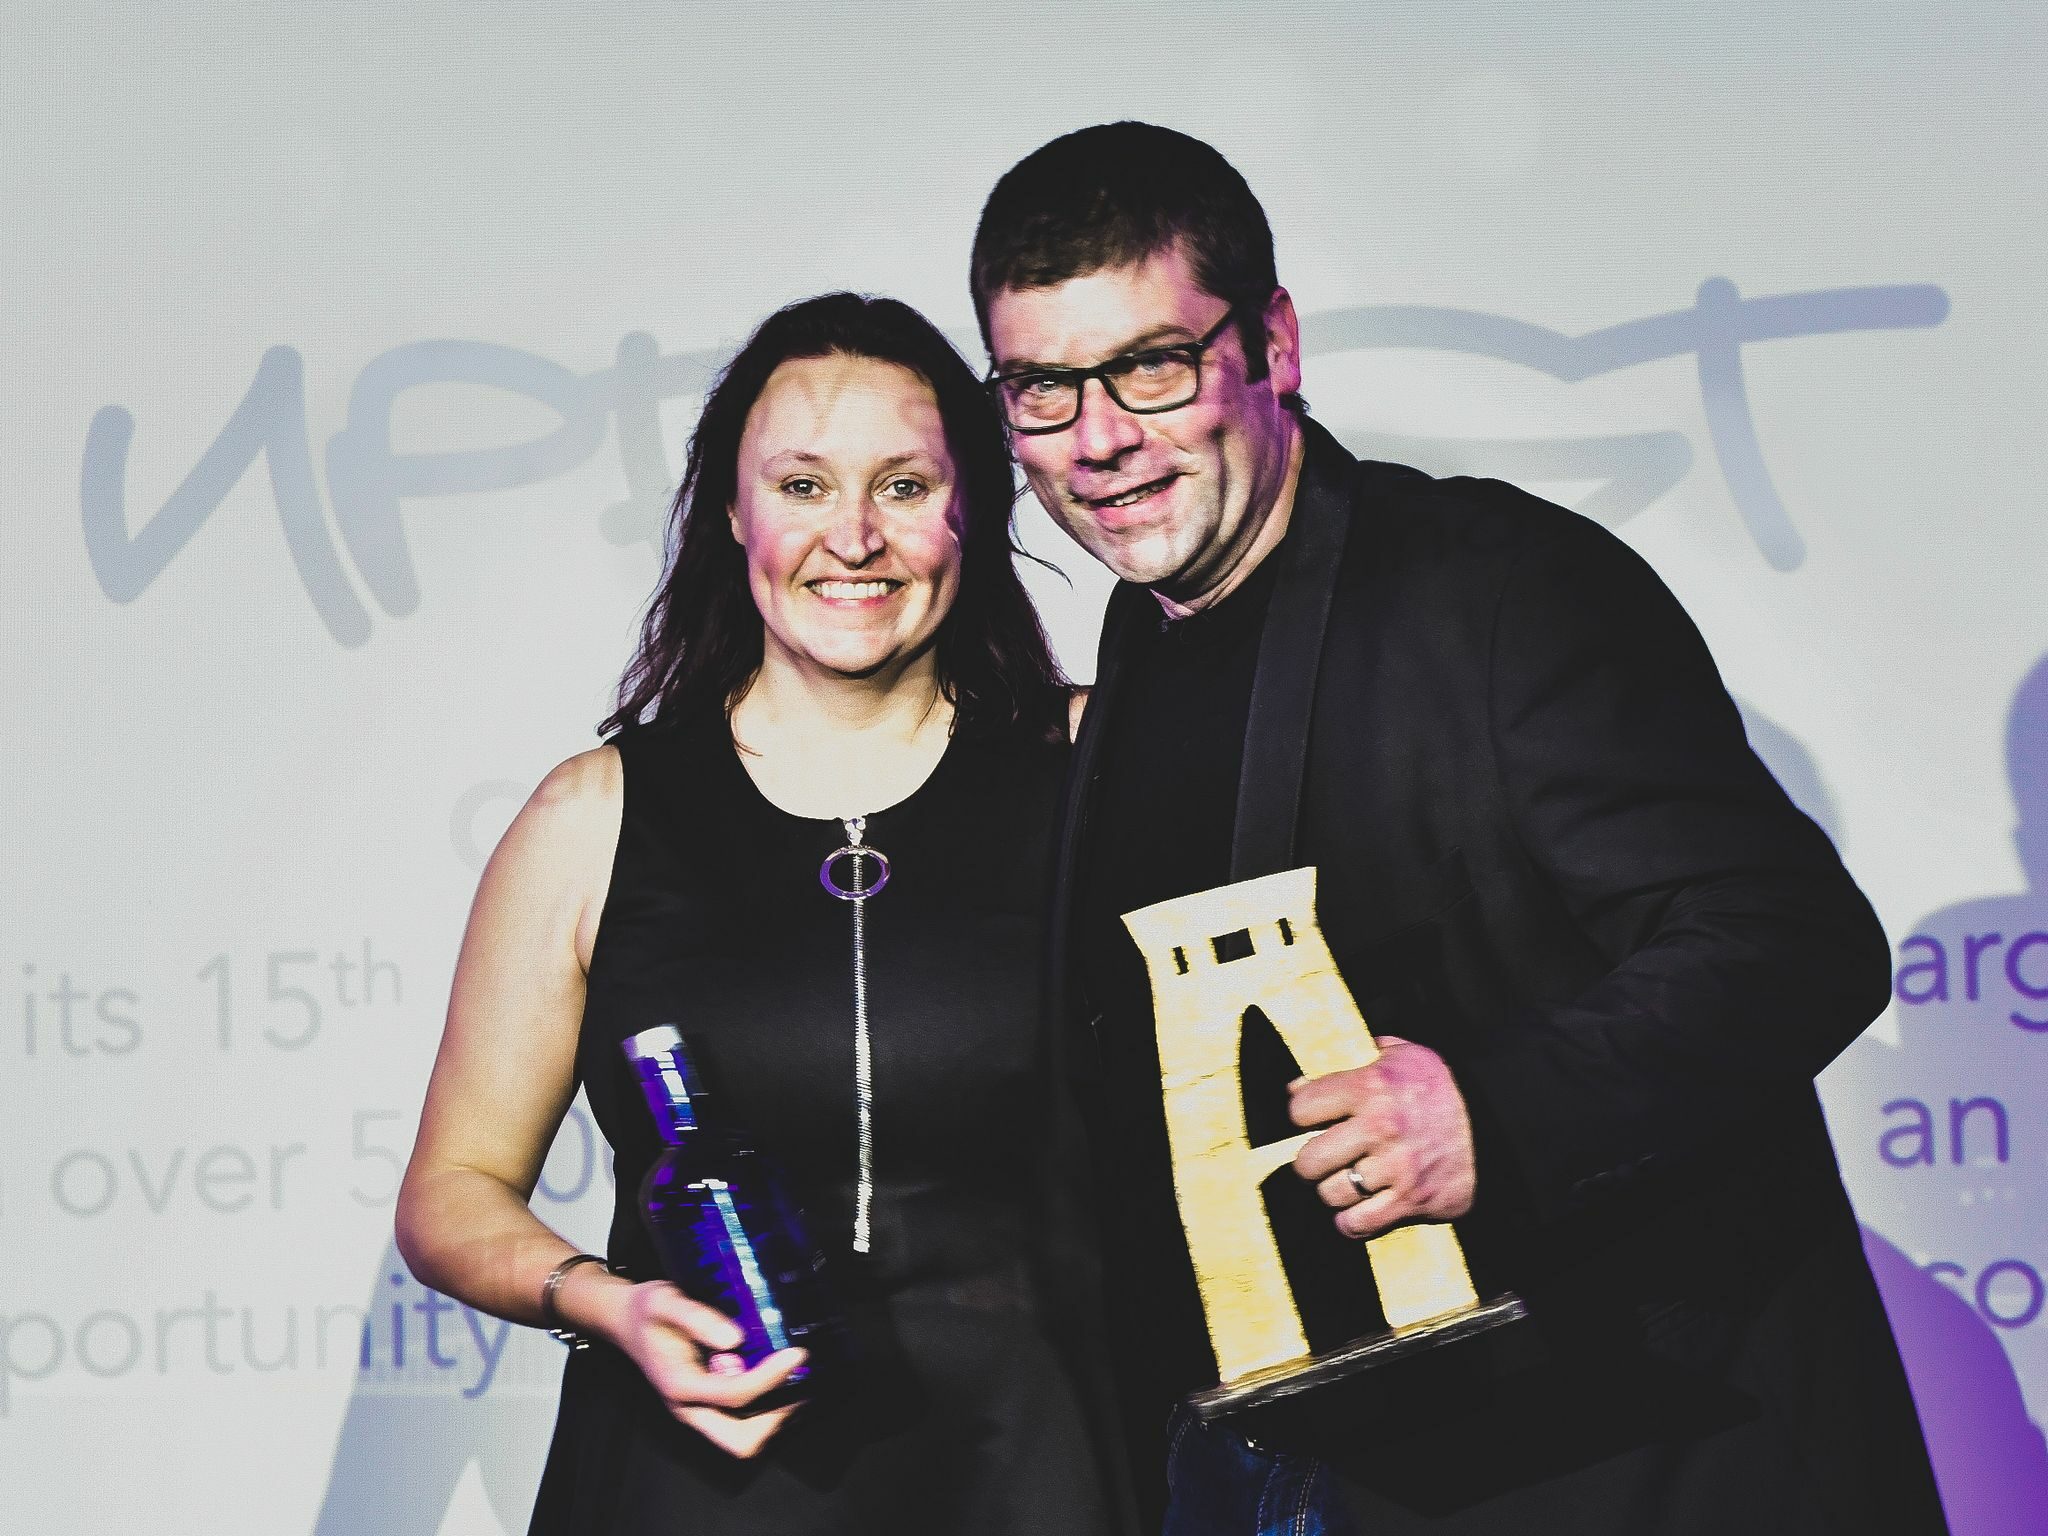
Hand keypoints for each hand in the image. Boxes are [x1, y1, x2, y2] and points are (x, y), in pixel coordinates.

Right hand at [613, 1281, 806, 1457]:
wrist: (627, 1321)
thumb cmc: (647, 1311)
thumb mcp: (665, 1302)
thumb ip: (696, 1317)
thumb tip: (734, 1339)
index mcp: (679, 1386)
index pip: (734, 1395)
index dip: (769, 1377)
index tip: (796, 1354)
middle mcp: (690, 1408)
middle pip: (739, 1440)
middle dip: (774, 1418)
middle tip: (797, 1381)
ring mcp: (698, 1411)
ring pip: (741, 1438)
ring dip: (772, 1416)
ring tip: (792, 1379)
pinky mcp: (707, 1406)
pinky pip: (740, 1422)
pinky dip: (764, 1409)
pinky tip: (776, 1377)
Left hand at [1289, 1036, 1476, 1239]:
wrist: (1499, 1126)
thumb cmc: (1444, 1090)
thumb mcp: (1404, 1057)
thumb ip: (1353, 1061)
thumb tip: (1300, 1082)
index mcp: (1371, 1086)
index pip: (1301, 1108)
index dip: (1302, 1114)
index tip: (1311, 1119)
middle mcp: (1380, 1127)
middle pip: (1308, 1160)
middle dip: (1310, 1162)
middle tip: (1322, 1159)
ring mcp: (1395, 1168)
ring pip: (1330, 1194)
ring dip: (1333, 1191)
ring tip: (1345, 1181)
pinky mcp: (1411, 1202)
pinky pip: (1357, 1224)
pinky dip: (1351, 1221)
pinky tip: (1358, 1208)